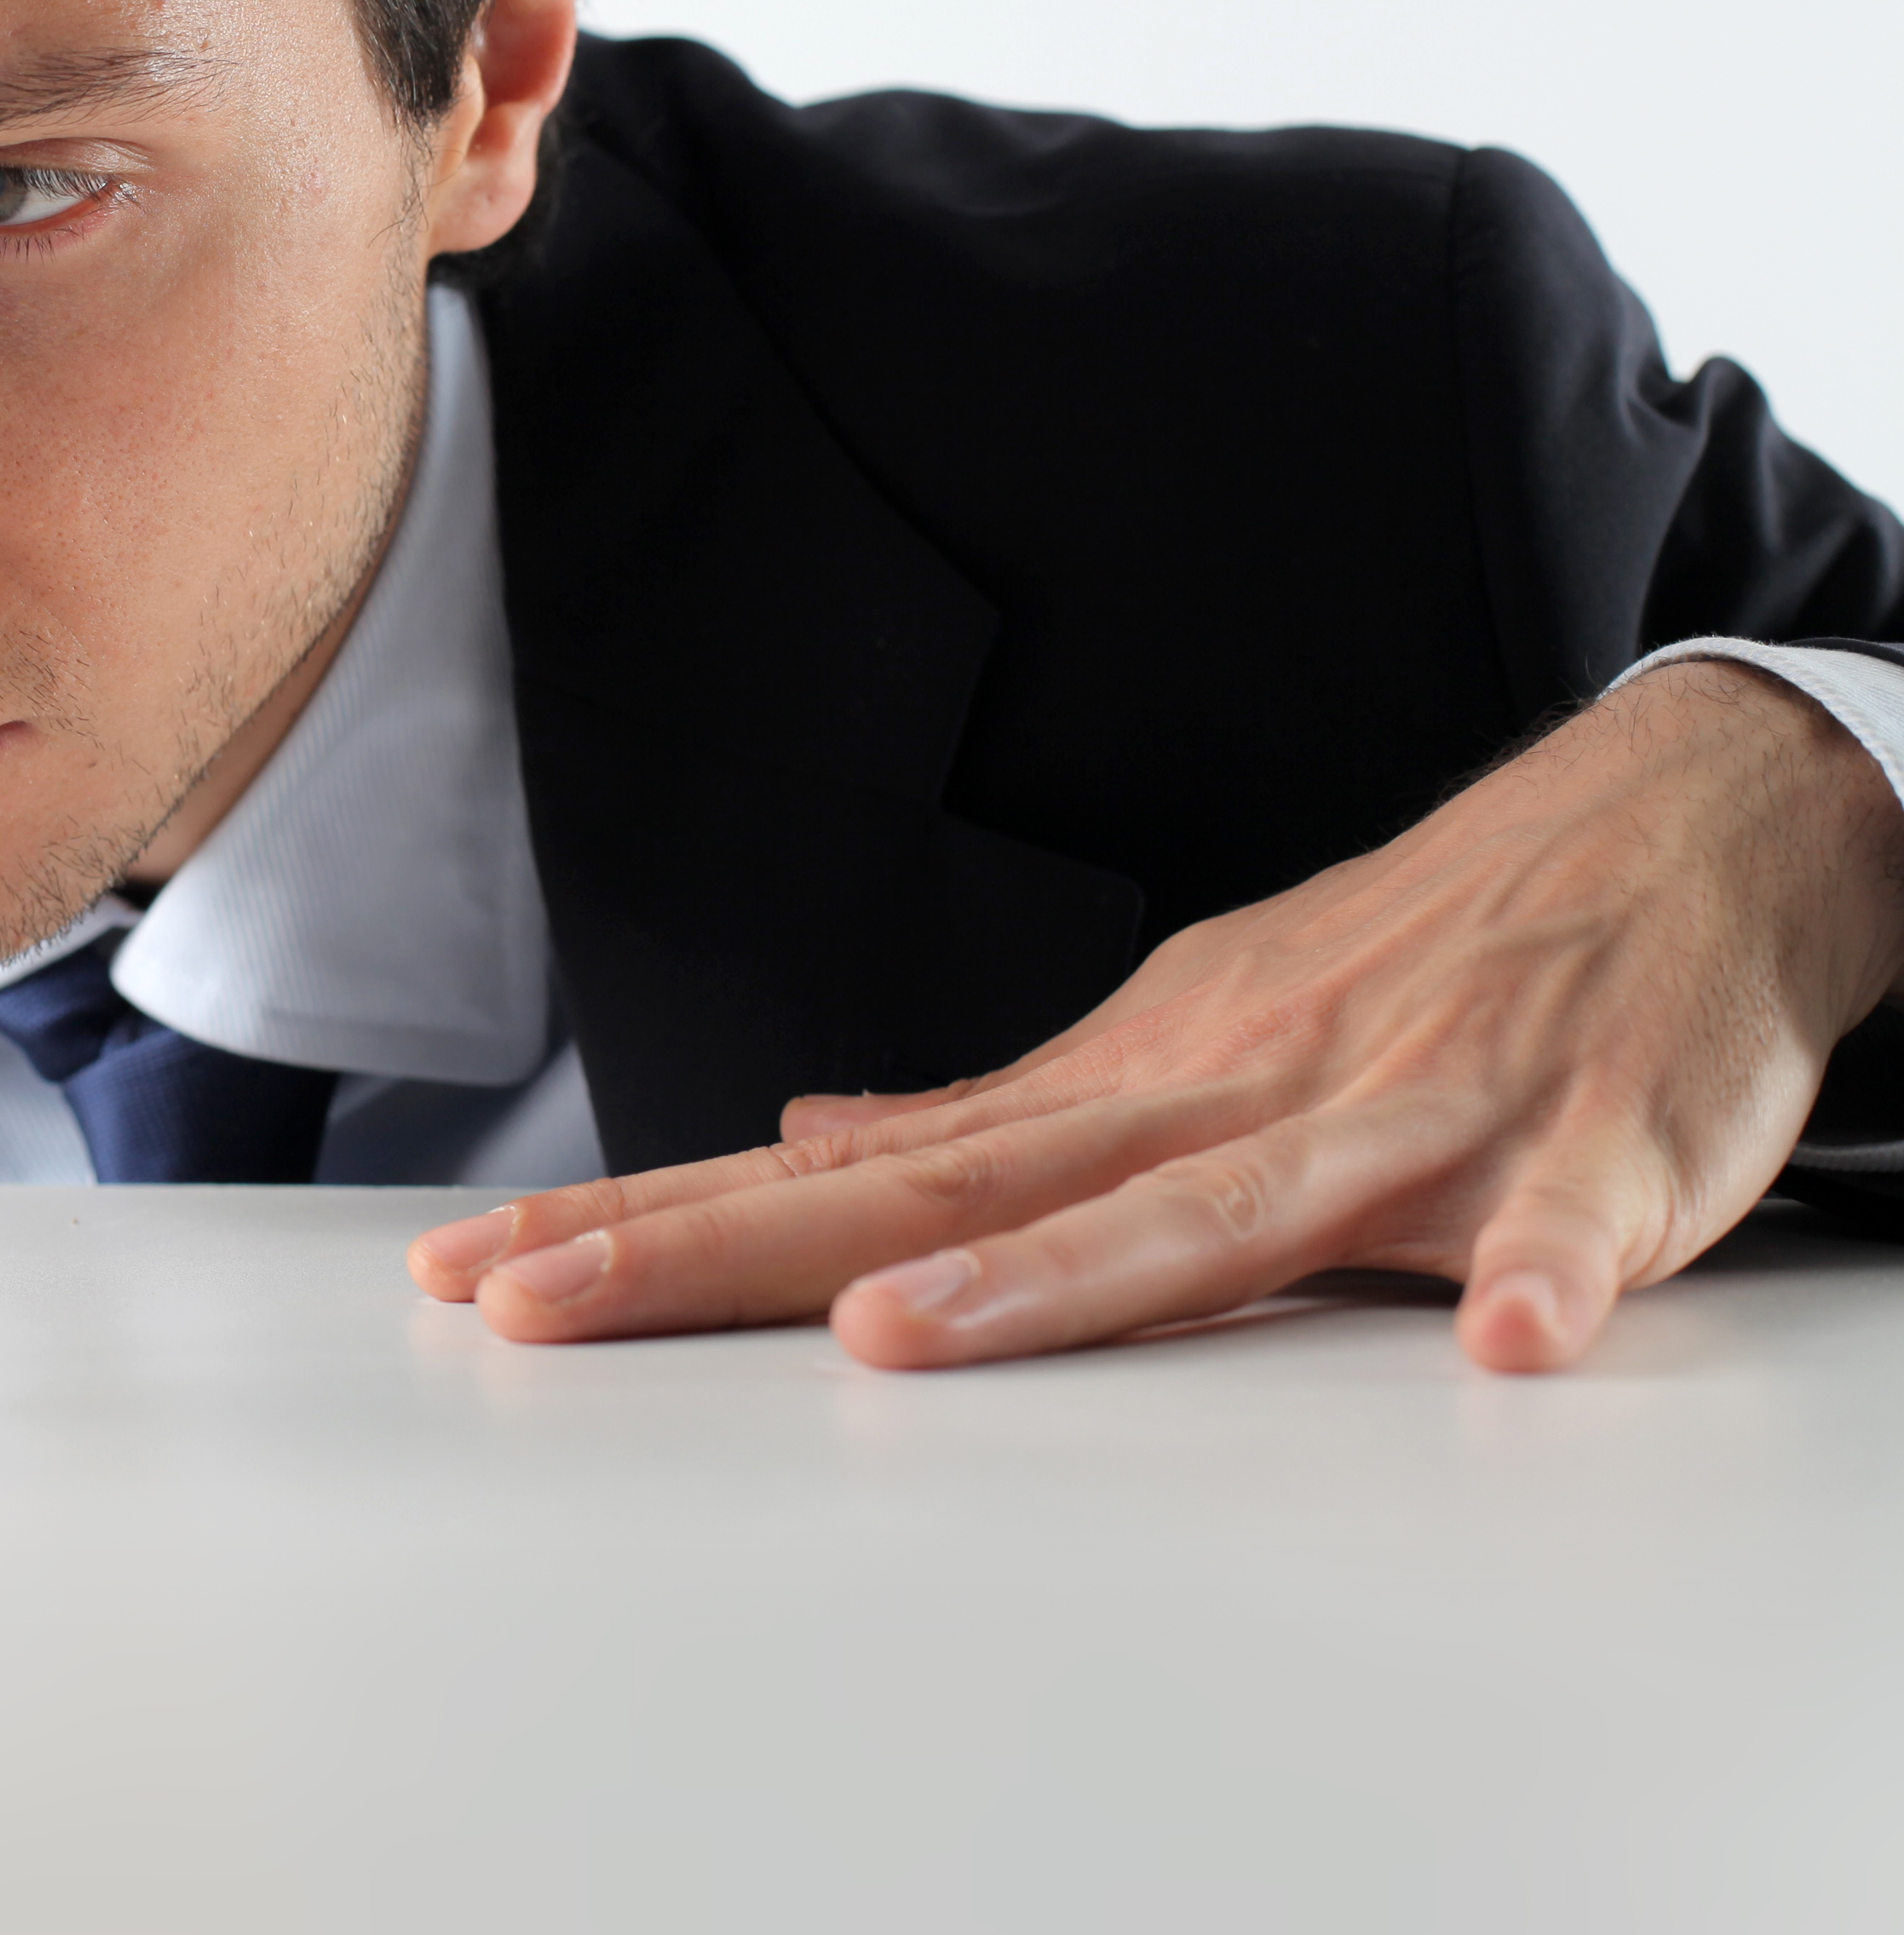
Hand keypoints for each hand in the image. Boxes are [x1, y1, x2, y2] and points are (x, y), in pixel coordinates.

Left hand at [410, 661, 1903, 1370]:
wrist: (1677, 820)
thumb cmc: (1407, 956)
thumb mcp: (1172, 1028)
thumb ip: (993, 1117)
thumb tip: (799, 1146)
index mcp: (1121, 1085)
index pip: (848, 1181)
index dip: (657, 1226)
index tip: (483, 1273)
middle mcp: (1222, 1096)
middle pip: (952, 1200)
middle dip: (731, 1259)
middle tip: (543, 1302)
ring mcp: (1403, 1117)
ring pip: (1213, 1212)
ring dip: (1061, 1281)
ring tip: (901, 1340)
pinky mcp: (1593, 1148)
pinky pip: (1572, 1224)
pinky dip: (1546, 1273)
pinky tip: (1514, 1339)